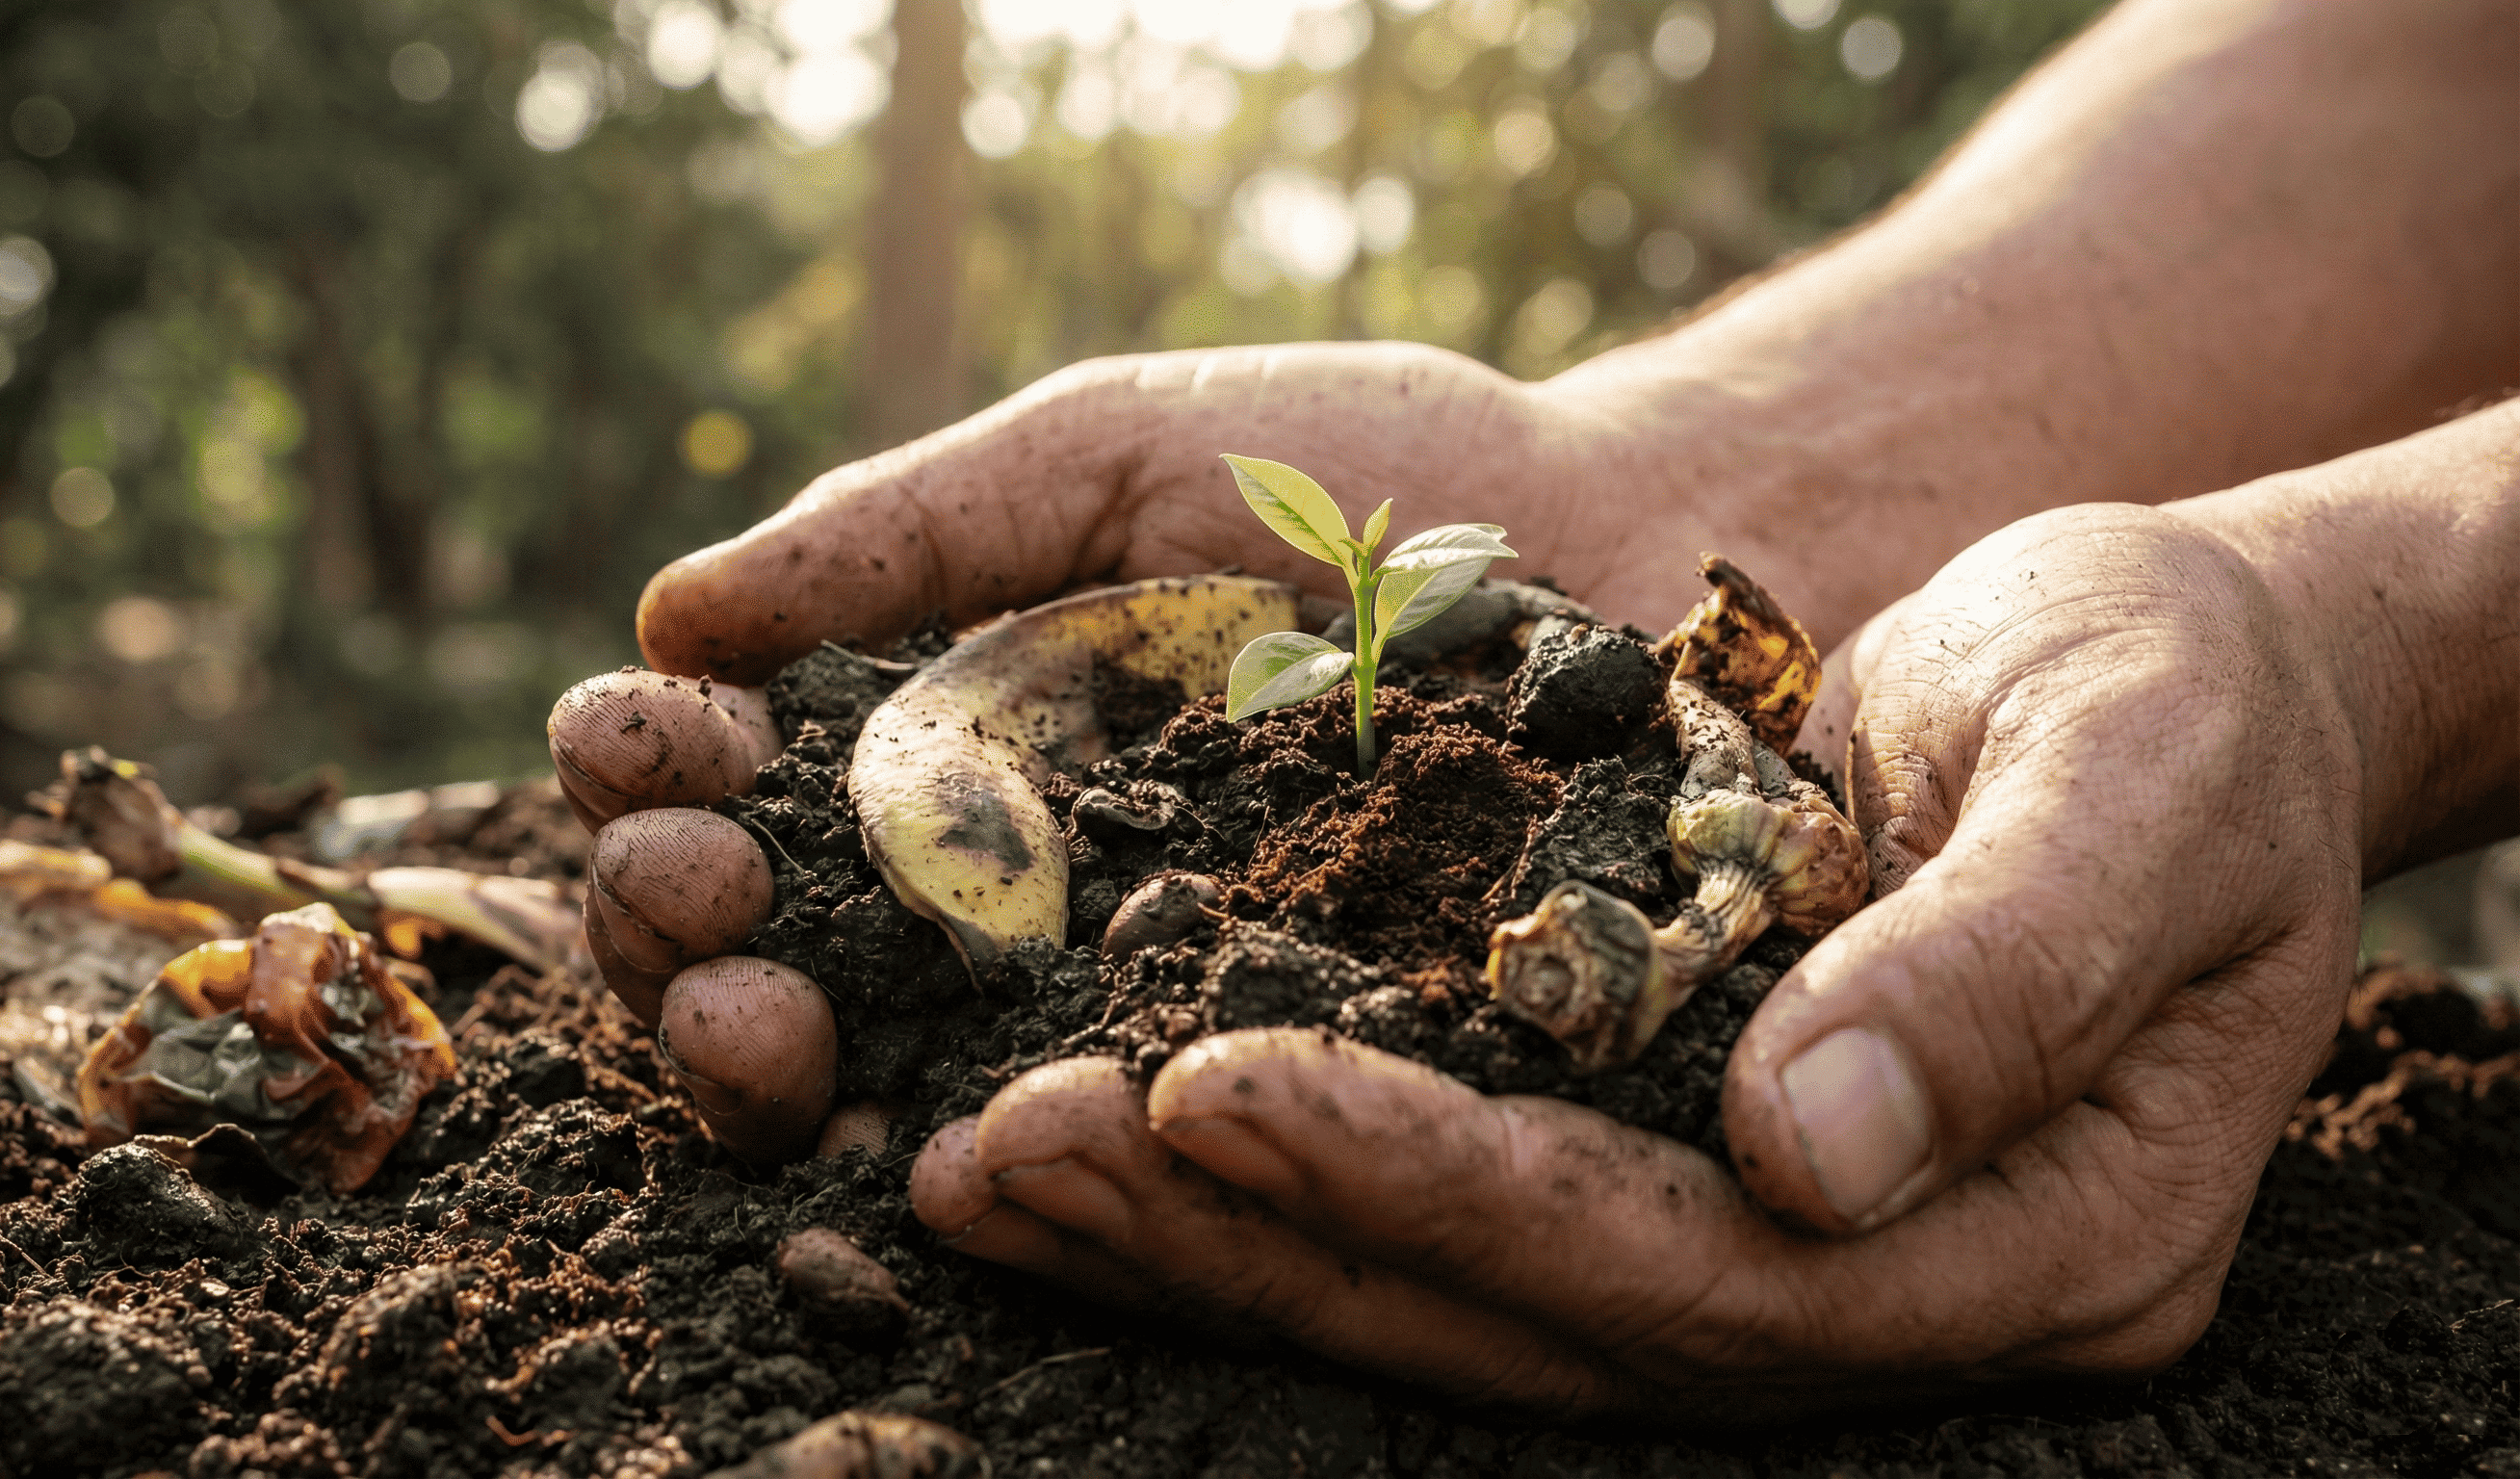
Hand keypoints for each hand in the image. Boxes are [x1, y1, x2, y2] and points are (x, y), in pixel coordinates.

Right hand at [563, 338, 1828, 1159]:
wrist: (1628, 549)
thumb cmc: (1367, 473)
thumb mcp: (1108, 452)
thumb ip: (904, 527)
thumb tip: (671, 613)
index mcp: (941, 739)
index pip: (740, 792)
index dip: (661, 781)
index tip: (644, 744)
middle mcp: (997, 894)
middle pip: (770, 955)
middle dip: (683, 933)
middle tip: (691, 894)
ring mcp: (1111, 1005)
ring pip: (886, 1076)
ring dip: (769, 1065)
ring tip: (754, 1029)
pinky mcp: (1246, 1088)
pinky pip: (1097, 1148)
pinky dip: (987, 1161)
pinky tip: (925, 1150)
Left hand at [909, 501, 2368, 1416]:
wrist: (2163, 679)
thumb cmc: (2182, 699)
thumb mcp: (2139, 783)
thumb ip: (2001, 969)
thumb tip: (1802, 1155)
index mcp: (2039, 1241)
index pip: (1707, 1281)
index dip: (1459, 1197)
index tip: (1234, 1089)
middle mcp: (1878, 1290)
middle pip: (1535, 1327)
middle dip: (1269, 1238)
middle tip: (1019, 1148)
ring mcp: (1768, 1256)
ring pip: (1454, 1302)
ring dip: (1213, 1239)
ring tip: (989, 1164)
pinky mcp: (1661, 1173)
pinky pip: (1435, 1211)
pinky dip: (1260, 1183)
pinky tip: (1091, 1130)